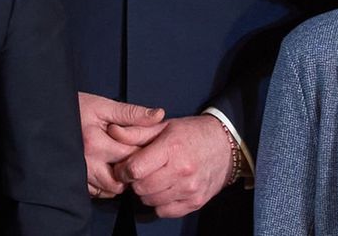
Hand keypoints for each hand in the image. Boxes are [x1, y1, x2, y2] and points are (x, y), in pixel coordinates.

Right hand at [77, 91, 163, 198]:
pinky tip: (108, 172)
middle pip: (121, 180)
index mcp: (96, 142)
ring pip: (109, 190)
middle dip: (132, 172)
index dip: (144, 153)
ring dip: (119, 181)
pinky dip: (105, 187)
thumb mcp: (103, 105)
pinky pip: (95, 193)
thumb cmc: (76, 107)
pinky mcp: (73, 179)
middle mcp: (86, 162)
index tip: (148, 146)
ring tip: (122, 165)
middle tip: (136, 159)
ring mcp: (78, 173)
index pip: (131, 156)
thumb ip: (131, 113)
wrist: (48, 113)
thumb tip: (159, 115)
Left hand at [111, 113, 232, 217]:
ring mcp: (190, 189)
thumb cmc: (191, 134)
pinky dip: (160, 203)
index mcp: (171, 148)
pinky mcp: (195, 202)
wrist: (225, 146)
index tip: (123, 167)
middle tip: (139, 172)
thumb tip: (112, 131)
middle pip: (141, 187)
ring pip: (150, 201)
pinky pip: (164, 211)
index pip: (135, 169)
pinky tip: (164, 189)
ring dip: (146, 192)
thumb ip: (135, 132)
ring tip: (153, 178)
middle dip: (134, 181)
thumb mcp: (163, 126)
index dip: (123, 169)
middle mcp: (181, 170)